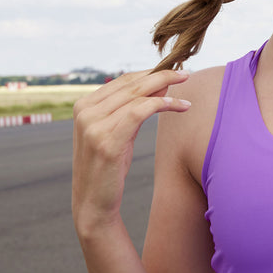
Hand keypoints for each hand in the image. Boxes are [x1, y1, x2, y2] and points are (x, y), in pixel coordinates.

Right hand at [72, 69, 190, 236]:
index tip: (175, 69)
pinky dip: (163, 105)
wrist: (94, 202)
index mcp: (84, 106)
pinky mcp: (106, 140)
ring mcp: (93, 126)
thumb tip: (162, 81)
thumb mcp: (121, 131)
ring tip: (188, 90)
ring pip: (137, 95)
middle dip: (162, 75)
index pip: (123, 80)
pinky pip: (140, 112)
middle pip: (131, 84)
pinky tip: (181, 107)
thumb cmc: (110, 166)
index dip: (151, 73)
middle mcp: (85, 112)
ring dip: (167, 88)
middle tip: (187, 72)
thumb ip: (134, 107)